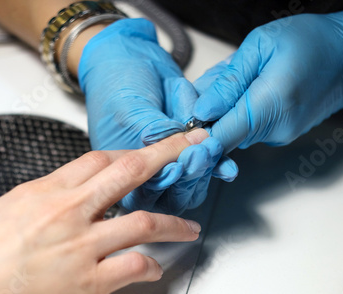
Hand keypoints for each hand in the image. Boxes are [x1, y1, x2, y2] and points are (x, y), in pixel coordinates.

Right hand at [0, 130, 207, 293]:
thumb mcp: (4, 209)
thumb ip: (37, 202)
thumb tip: (49, 203)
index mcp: (47, 190)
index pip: (99, 158)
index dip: (127, 155)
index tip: (141, 155)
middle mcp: (71, 210)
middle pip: (130, 170)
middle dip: (166, 153)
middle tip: (190, 146)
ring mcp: (84, 244)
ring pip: (145, 221)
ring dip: (174, 223)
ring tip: (189, 227)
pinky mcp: (89, 280)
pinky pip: (133, 266)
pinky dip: (150, 266)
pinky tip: (155, 268)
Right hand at [79, 19, 236, 213]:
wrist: (129, 54)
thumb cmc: (115, 83)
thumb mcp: (130, 111)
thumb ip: (155, 135)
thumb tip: (180, 151)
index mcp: (123, 171)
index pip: (146, 191)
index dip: (165, 183)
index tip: (179, 167)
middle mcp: (148, 169)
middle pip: (173, 191)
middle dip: (190, 175)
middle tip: (200, 155)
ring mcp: (170, 156)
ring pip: (193, 178)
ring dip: (206, 168)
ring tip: (212, 150)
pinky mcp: (189, 143)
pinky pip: (206, 159)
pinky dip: (218, 160)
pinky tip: (226, 163)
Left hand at [193, 10, 342, 152]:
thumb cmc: (311, 42)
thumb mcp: (260, 46)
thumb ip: (228, 81)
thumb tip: (202, 108)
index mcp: (270, 104)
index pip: (221, 137)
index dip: (197, 136)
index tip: (184, 125)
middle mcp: (275, 128)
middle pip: (224, 134)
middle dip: (208, 113)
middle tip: (208, 86)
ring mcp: (280, 135)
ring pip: (235, 130)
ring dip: (226, 109)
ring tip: (235, 80)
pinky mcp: (282, 134)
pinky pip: (249, 126)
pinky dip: (240, 110)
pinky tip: (249, 87)